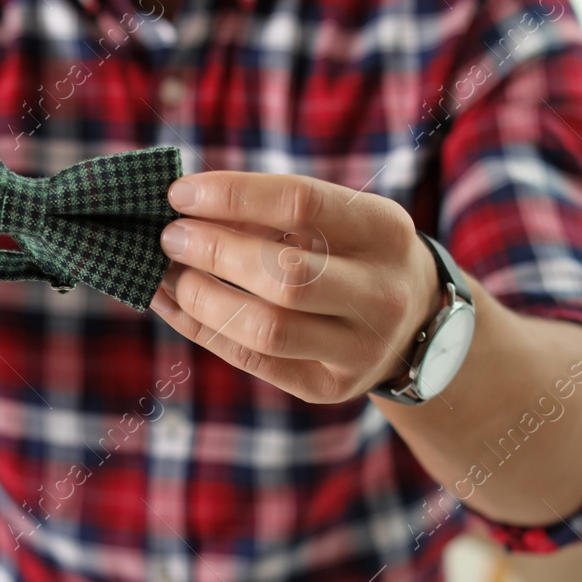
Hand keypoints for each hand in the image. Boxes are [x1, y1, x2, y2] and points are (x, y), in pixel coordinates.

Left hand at [151, 172, 441, 403]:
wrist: (413, 328)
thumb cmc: (354, 257)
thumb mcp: (339, 221)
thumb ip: (274, 214)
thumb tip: (186, 208)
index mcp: (385, 231)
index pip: (300, 203)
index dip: (231, 196)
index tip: (180, 193)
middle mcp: (381, 293)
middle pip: (284, 274)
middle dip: (213, 251)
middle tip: (169, 237)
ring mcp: (360, 349)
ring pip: (266, 328)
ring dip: (201, 298)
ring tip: (168, 274)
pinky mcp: (329, 387)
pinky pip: (252, 361)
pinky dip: (201, 329)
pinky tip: (172, 304)